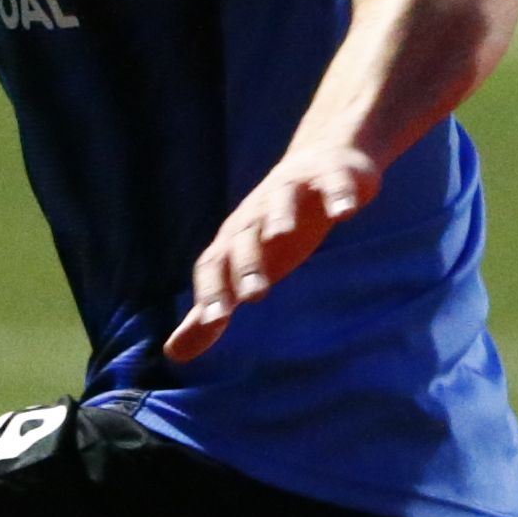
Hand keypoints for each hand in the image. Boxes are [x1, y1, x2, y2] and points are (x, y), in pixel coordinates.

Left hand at [166, 144, 382, 363]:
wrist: (318, 163)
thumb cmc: (273, 228)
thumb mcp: (242, 269)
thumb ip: (213, 310)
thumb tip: (173, 353)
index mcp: (236, 238)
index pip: (214, 263)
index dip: (213, 290)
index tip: (216, 320)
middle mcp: (260, 211)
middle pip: (246, 235)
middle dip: (247, 262)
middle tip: (254, 295)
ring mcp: (294, 189)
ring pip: (282, 200)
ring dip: (280, 215)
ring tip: (282, 233)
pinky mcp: (331, 176)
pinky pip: (334, 183)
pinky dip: (338, 193)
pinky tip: (345, 211)